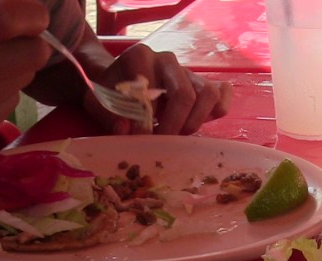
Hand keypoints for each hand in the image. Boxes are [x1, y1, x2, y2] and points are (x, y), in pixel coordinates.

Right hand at [0, 0, 52, 147]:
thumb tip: (26, 5)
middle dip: (31, 41)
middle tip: (14, 38)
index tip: (34, 13)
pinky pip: (11, 102)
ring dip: (14, 66)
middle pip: (30, 54)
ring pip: (25, 78)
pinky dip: (1, 90)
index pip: (2, 18)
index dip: (30, 13)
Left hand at [92, 44, 231, 134]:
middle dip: (176, 125)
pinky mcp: (203, 82)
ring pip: (208, 93)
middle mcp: (167, 59)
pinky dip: (217, 110)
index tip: (141, 138)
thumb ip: (109, 117)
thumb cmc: (109, 94)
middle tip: (164, 141)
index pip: (154, 89)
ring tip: (181, 134)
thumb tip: (127, 129)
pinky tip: (201, 122)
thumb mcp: (98, 104)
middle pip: (185, 94)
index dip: (148, 119)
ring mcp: (188, 70)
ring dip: (196, 121)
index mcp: (140, 57)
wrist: (118, 82)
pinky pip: (222, 93)